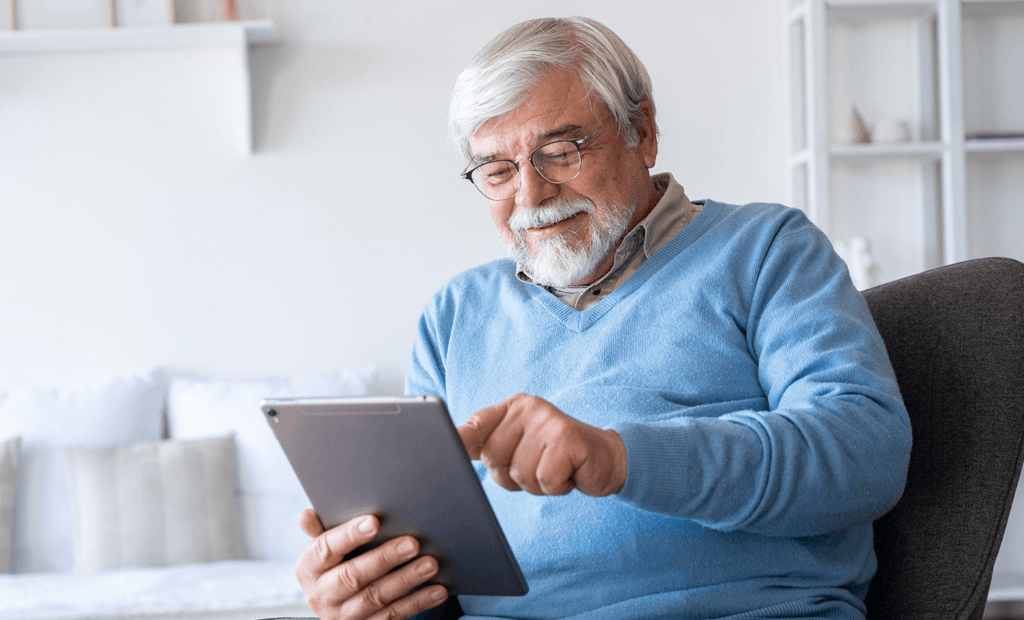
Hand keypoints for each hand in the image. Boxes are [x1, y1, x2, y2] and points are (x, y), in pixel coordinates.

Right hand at [295, 509, 447, 619]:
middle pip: (353, 576)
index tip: (375, 521)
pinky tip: (437, 590)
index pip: (326, 549)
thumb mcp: (325, 548)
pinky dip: (417, 602)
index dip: (350, 535)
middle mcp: (322, 595)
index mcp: (309, 568)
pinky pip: (393, 616)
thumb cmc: (337, 563)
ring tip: (430, 564)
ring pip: (376, 598)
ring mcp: (344, 616)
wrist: (337, 604)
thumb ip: (321, 530)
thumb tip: (306, 514)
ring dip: (406, 581)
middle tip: (413, 543)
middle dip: (385, 558)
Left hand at [457, 393, 627, 496]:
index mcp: (512, 408)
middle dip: (513, 477)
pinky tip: (569, 474)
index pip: (476, 425)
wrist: (606, 458)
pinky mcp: (567, 438)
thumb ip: (488, 445)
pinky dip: (556, 486)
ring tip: (554, 469)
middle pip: (494, 459)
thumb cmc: (555, 456)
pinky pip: (544, 479)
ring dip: (537, 484)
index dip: (457, 440)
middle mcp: (528, 408)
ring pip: (519, 474)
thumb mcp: (520, 447)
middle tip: (538, 467)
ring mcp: (548, 421)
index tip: (439, 451)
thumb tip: (451, 450)